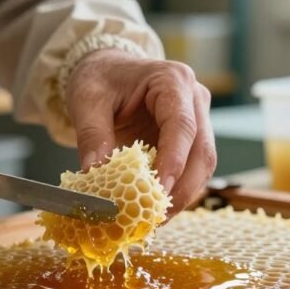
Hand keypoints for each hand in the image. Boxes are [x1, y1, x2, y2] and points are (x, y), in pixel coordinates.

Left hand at [65, 49, 216, 216]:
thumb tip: (94, 174)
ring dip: (182, 195)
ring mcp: (197, 120)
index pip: (181, 125)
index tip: (159, 190)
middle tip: (155, 216)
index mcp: (172, 80)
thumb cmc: (100, 77)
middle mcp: (194, 98)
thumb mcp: (87, 100)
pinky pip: (191, 170)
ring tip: (153, 218)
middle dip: (182, 189)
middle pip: (201, 151)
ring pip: (202, 166)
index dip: (174, 161)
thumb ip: (92, 135)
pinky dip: (176, 191)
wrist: (107, 70)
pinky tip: (153, 206)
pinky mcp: (191, 140)